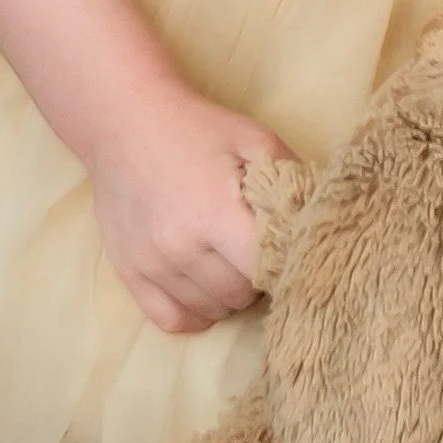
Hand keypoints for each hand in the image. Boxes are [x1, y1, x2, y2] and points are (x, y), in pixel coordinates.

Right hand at [86, 81, 288, 334]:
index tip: (287, 249)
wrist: (124, 123)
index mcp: (215, 213)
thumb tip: (318, 218)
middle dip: (257, 277)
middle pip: (240, 294)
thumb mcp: (253, 138)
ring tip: (229, 261)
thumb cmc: (195, 128)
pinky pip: (173, 320)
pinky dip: (196, 311)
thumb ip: (290, 178)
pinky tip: (204, 287)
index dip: (284, 261)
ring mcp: (153, 265)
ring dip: (228, 294)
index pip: (266, 269)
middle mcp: (181, 248)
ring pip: (211, 310)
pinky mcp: (130, 274)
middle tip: (256, 251)